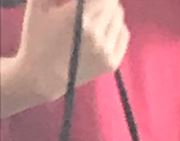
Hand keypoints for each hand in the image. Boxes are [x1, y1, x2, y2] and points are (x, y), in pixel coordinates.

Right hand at [3, 0, 126, 110]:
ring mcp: (106, 50)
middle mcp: (95, 34)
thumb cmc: (38, 35)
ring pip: (119, 16)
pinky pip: (123, 33)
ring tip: (95, 11)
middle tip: (91, 2)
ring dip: (110, 9)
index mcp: (78, 16)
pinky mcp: (112, 62)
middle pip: (112, 2)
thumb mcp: (39, 3)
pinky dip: (116, 25)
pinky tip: (102, 26)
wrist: (43, 76)